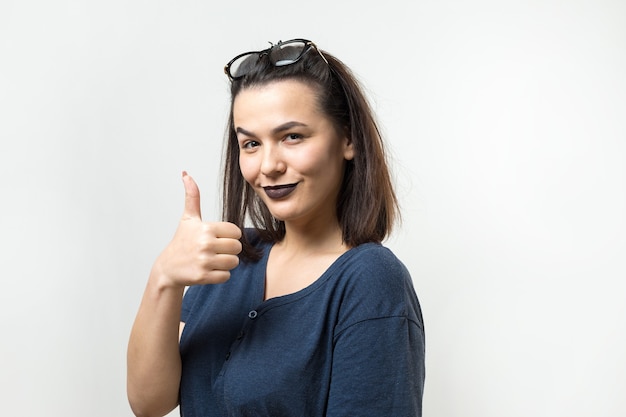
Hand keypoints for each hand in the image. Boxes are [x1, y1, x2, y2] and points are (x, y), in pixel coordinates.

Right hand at [152, 172, 241, 287]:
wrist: (168, 267)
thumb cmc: (182, 241)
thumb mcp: (188, 219)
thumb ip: (192, 197)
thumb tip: (186, 174)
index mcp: (206, 228)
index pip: (236, 232)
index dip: (229, 236)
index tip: (217, 238)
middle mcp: (205, 244)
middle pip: (237, 247)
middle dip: (229, 250)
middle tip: (216, 251)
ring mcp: (204, 261)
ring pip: (233, 262)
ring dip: (226, 263)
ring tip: (212, 260)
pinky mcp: (203, 276)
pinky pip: (226, 276)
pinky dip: (220, 275)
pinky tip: (208, 270)